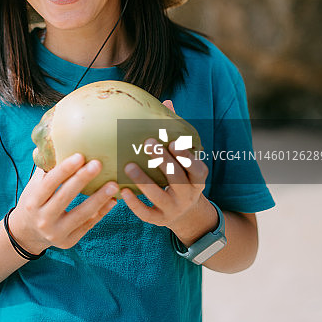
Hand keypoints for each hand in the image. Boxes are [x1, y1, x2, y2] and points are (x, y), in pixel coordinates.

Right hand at [8, 154, 118, 254]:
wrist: (26, 234)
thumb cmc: (34, 201)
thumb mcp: (34, 186)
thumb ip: (46, 168)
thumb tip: (59, 140)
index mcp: (33, 201)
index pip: (50, 183)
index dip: (65, 169)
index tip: (80, 155)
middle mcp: (43, 219)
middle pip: (65, 197)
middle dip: (82, 179)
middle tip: (99, 164)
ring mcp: (56, 233)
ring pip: (81, 215)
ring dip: (99, 199)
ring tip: (114, 185)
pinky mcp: (68, 242)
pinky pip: (88, 226)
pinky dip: (101, 213)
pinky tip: (113, 200)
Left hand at [120, 100, 209, 233]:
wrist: (184, 213)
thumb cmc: (180, 175)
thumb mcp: (184, 159)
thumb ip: (176, 133)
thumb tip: (167, 101)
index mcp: (197, 178)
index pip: (197, 168)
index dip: (186, 156)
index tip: (173, 142)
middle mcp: (188, 195)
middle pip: (177, 179)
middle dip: (163, 161)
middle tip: (148, 144)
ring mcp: (174, 209)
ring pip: (159, 196)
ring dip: (144, 180)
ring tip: (128, 165)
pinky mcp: (159, 220)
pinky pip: (147, 214)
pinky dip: (135, 204)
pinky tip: (123, 191)